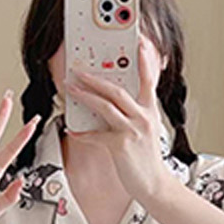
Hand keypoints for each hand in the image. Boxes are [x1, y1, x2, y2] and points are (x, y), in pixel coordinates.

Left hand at [64, 37, 173, 204]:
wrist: (153, 183)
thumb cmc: (145, 157)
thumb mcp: (146, 129)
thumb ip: (134, 112)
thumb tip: (114, 101)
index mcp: (150, 108)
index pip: (148, 77)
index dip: (144, 58)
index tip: (138, 40)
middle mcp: (143, 115)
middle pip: (117, 89)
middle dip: (95, 77)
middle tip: (78, 69)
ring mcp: (132, 130)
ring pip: (105, 106)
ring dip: (85, 96)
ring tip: (70, 88)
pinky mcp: (120, 146)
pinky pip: (96, 136)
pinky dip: (82, 133)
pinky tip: (71, 129)